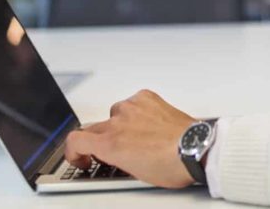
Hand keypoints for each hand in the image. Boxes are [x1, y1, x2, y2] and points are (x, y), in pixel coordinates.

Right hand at [63, 89, 197, 188]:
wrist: (195, 149)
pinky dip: (136, 112)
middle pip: (94, 128)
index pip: (75, 140)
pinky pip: (133, 102)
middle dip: (99, 141)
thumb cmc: (170, 165)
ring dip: (120, 125)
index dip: (74, 152)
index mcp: (110, 143)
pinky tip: (148, 123)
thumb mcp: (133, 173)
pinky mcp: (147, 97)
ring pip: (114, 114)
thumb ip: (115, 158)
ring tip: (138, 136)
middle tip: (113, 150)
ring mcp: (132, 107)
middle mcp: (117, 122)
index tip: (82, 157)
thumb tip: (111, 155)